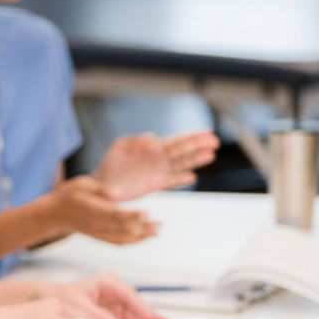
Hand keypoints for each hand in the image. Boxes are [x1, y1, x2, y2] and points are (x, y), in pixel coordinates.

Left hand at [37, 274, 167, 318]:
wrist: (53, 300)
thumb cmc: (64, 297)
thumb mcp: (78, 306)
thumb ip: (96, 316)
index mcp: (106, 282)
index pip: (127, 294)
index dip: (140, 306)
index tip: (149, 316)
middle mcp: (113, 290)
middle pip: (134, 302)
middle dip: (148, 312)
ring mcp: (114, 301)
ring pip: (134, 310)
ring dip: (146, 318)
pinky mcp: (113, 311)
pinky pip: (129, 317)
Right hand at [44, 176, 157, 244]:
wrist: (54, 215)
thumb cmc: (69, 195)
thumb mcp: (81, 184)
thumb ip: (99, 188)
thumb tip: (118, 193)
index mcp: (93, 210)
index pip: (115, 215)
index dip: (132, 216)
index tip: (148, 213)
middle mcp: (97, 224)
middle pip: (123, 228)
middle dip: (143, 227)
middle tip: (160, 223)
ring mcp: (98, 233)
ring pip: (123, 238)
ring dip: (141, 236)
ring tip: (157, 231)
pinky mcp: (99, 237)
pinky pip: (118, 243)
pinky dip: (133, 242)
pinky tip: (144, 237)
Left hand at [93, 131, 219, 200]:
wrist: (102, 185)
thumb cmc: (110, 165)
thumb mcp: (120, 146)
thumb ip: (135, 140)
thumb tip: (152, 136)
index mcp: (152, 148)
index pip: (176, 140)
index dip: (191, 136)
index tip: (207, 132)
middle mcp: (159, 159)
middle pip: (183, 151)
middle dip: (199, 146)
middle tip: (215, 142)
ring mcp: (158, 172)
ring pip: (181, 165)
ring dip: (195, 161)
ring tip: (210, 156)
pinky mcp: (154, 185)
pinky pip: (170, 182)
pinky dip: (180, 179)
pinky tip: (191, 177)